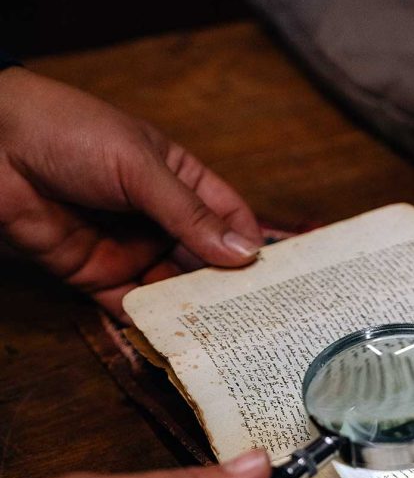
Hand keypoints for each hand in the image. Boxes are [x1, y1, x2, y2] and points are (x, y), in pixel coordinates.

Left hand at [0, 67, 262, 320]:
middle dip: (230, 288)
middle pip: (206, 261)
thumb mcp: (140, 167)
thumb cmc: (71, 134)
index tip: (278, 278)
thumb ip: (190, 215)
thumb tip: (246, 253)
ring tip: (229, 339)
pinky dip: (155, 327)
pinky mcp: (99, 279)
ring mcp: (130, 251)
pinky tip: (181, 343)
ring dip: (197, 313)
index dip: (252, 245)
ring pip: (174, 289)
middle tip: (261, 320)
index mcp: (178, 181)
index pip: (228, 217)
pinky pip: (134, 308)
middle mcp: (159, 220)